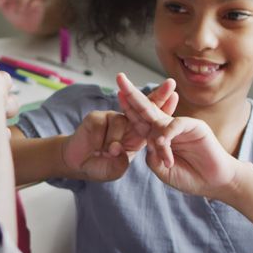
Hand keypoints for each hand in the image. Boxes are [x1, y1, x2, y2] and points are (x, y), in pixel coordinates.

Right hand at [60, 80, 176, 180]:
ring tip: (109, 153)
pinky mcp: (96, 118)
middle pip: (144, 106)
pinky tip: (96, 149)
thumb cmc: (99, 166)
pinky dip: (101, 140)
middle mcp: (126, 124)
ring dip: (114, 141)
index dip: (164, 108)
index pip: (153, 120)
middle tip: (171, 84)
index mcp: (136, 134)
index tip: (176, 96)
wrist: (77, 164)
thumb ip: (121, 162)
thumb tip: (121, 150)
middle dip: (159, 95)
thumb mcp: (115, 169)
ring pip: (121, 122)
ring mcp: (111, 119)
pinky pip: (103, 125)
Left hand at [116, 73, 238, 197]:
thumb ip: (153, 156)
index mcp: (157, 136)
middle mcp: (166, 127)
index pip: (138, 119)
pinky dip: (168, 135)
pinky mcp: (195, 126)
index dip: (127, 108)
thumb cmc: (189, 176)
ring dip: (155, 134)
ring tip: (159, 148)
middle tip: (120, 78)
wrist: (213, 182)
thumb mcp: (162, 169)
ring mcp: (180, 125)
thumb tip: (150, 142)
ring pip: (159, 119)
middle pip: (146, 107)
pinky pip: (176, 125)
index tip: (116, 94)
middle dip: (132, 93)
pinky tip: (164, 144)